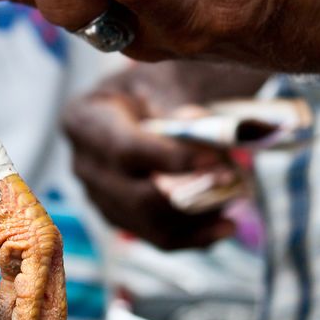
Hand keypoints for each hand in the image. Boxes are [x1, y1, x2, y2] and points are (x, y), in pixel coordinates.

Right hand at [62, 62, 264, 248]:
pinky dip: (196, 236)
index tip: (214, 158)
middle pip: (134, 197)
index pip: (124, 150)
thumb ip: (176, 106)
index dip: (170, 159)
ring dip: (197, 219)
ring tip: (235, 200)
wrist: (134, 104)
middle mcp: (85, 165)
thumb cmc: (145, 87)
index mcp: (84, 121)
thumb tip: (204, 131)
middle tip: (233, 180)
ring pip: (148, 224)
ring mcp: (100, 197)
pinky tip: (225, 225)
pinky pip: (157, 237)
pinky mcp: (122, 218)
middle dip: (189, 195)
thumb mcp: (156, 81)